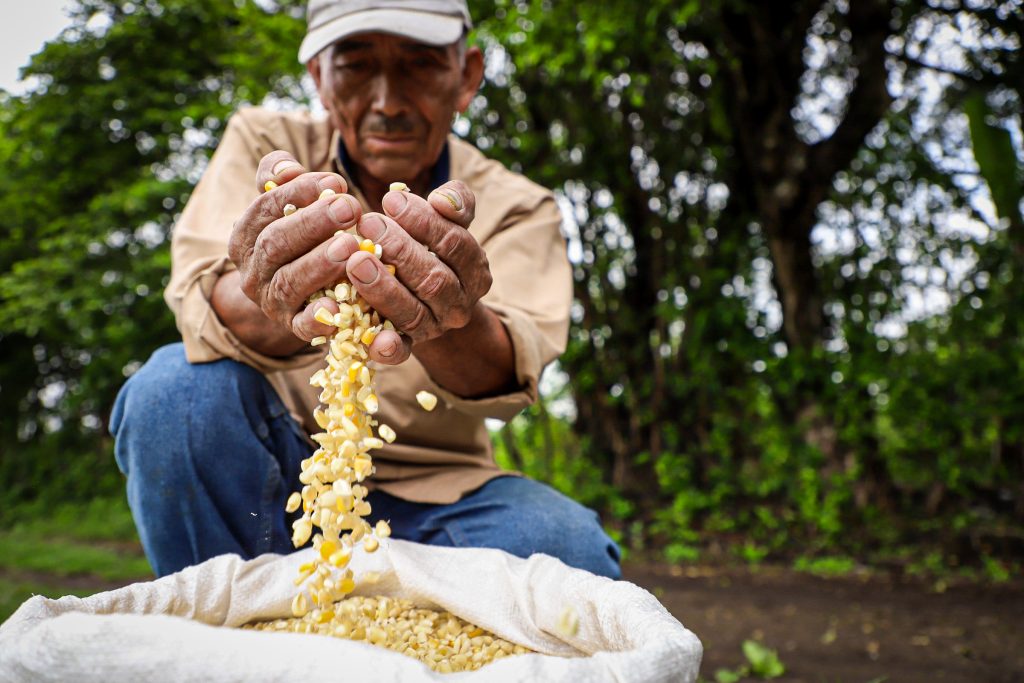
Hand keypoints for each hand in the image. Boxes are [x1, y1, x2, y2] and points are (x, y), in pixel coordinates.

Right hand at [226, 151, 364, 342]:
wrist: (291, 296)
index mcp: (245, 234)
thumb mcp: (283, 205)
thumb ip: (280, 179)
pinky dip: (318, 318)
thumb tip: (286, 168)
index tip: (334, 182)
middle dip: (314, 223)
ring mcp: (270, 301)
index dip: (298, 193)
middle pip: (276, 243)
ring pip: (289, 282)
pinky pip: (302, 326)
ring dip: (320, 263)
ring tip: (351, 247)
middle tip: (350, 208)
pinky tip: (339, 308)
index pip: (265, 208)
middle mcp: (252, 270)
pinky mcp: (292, 327)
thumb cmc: (297, 237)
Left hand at [347, 181, 492, 365]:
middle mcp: (459, 304)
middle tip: (368, 225)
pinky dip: (388, 347)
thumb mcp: (448, 221)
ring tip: (355, 260)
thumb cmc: (431, 246)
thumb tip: (442, 200)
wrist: (424, 295)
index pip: (455, 244)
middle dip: (400, 251)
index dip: (424, 222)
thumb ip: (454, 202)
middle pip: (434, 280)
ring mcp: (434, 329)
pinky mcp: (408, 347)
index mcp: (475, 271)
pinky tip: (375, 338)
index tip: (390, 200)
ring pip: (414, 313)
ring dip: (384, 288)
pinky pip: (400, 352)